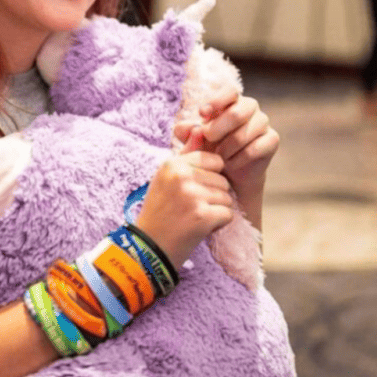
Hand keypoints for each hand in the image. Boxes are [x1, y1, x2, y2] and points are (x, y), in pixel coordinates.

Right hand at [135, 151, 233, 269]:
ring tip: (193, 217)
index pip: (213, 160)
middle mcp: (181, 176)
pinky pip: (228, 214)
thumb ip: (186, 152)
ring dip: (216, 210)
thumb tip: (199, 128)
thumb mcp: (167, 177)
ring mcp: (192, 196)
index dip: (209, 178)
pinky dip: (218, 224)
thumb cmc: (160, 211)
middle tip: (190, 208)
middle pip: (222, 179)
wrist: (149, 248)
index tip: (192, 191)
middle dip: (213, 195)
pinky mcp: (202, 216)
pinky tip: (199, 228)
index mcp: (172, 163)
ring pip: (227, 197)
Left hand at [174, 85, 278, 196]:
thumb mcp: (194, 140)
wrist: (229, 173)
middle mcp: (250, 107)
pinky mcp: (272, 140)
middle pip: (238, 112)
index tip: (201, 114)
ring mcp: (263, 122)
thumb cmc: (209, 149)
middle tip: (208, 139)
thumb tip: (182, 128)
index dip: (216, 101)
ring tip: (218, 156)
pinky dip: (238, 159)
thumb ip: (186, 132)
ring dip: (227, 147)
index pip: (229, 91)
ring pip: (246, 133)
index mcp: (231, 101)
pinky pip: (255, 148)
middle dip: (218, 128)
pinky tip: (230, 164)